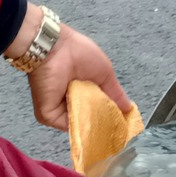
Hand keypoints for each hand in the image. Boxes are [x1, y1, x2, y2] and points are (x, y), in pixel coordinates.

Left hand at [20, 12, 130, 130]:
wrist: (56, 48)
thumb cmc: (79, 54)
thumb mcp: (105, 73)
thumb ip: (115, 93)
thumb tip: (128, 108)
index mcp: (81, 90)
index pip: (96, 109)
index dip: (108, 115)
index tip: (122, 123)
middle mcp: (69, 101)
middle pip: (88, 119)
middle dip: (101, 123)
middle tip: (116, 128)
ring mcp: (58, 109)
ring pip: (79, 124)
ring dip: (92, 125)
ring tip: (106, 125)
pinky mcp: (47, 114)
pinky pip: (66, 125)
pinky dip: (79, 126)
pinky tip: (92, 123)